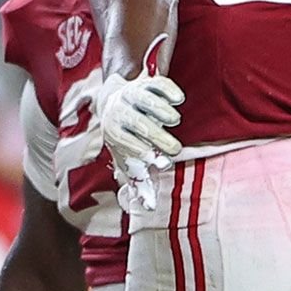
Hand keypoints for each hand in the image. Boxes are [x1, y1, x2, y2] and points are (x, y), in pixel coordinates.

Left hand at [91, 70, 183, 213]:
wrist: (112, 103)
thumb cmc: (125, 140)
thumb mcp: (127, 160)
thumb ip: (140, 183)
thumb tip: (150, 208)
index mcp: (113, 132)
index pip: (125, 142)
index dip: (141, 151)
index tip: (160, 162)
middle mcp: (119, 112)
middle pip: (137, 123)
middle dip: (156, 136)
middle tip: (175, 149)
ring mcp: (131, 94)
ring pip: (146, 100)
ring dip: (161, 111)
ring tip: (174, 121)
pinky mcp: (145, 82)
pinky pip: (156, 83)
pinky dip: (167, 90)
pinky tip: (178, 100)